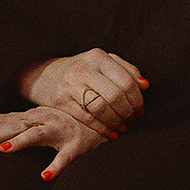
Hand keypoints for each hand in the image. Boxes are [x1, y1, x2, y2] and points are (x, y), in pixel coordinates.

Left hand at [0, 105, 116, 178]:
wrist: (104, 121)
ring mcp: (61, 132)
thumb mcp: (40, 118)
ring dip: (20, 142)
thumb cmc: (68, 122)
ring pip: (37, 136)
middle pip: (15, 126)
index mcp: (35, 117)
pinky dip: (55, 166)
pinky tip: (44, 176)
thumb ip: (16, 118)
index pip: (6, 122)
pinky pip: (65, 157)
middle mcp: (45, 121)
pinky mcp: (76, 145)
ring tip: (3, 149)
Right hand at [19, 47, 146, 128]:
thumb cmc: (80, 70)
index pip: (126, 80)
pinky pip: (87, 118)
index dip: (137, 99)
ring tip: (123, 127)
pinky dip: (102, 128)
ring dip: (116, 122)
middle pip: (115, 95)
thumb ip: (125, 70)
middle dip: (128, 112)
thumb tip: (144, 85)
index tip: (141, 109)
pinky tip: (110, 132)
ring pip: (101, 108)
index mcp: (97, 57)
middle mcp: (83, 68)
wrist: (45, 75)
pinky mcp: (61, 100)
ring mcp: (70, 84)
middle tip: (133, 120)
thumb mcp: (102, 63)